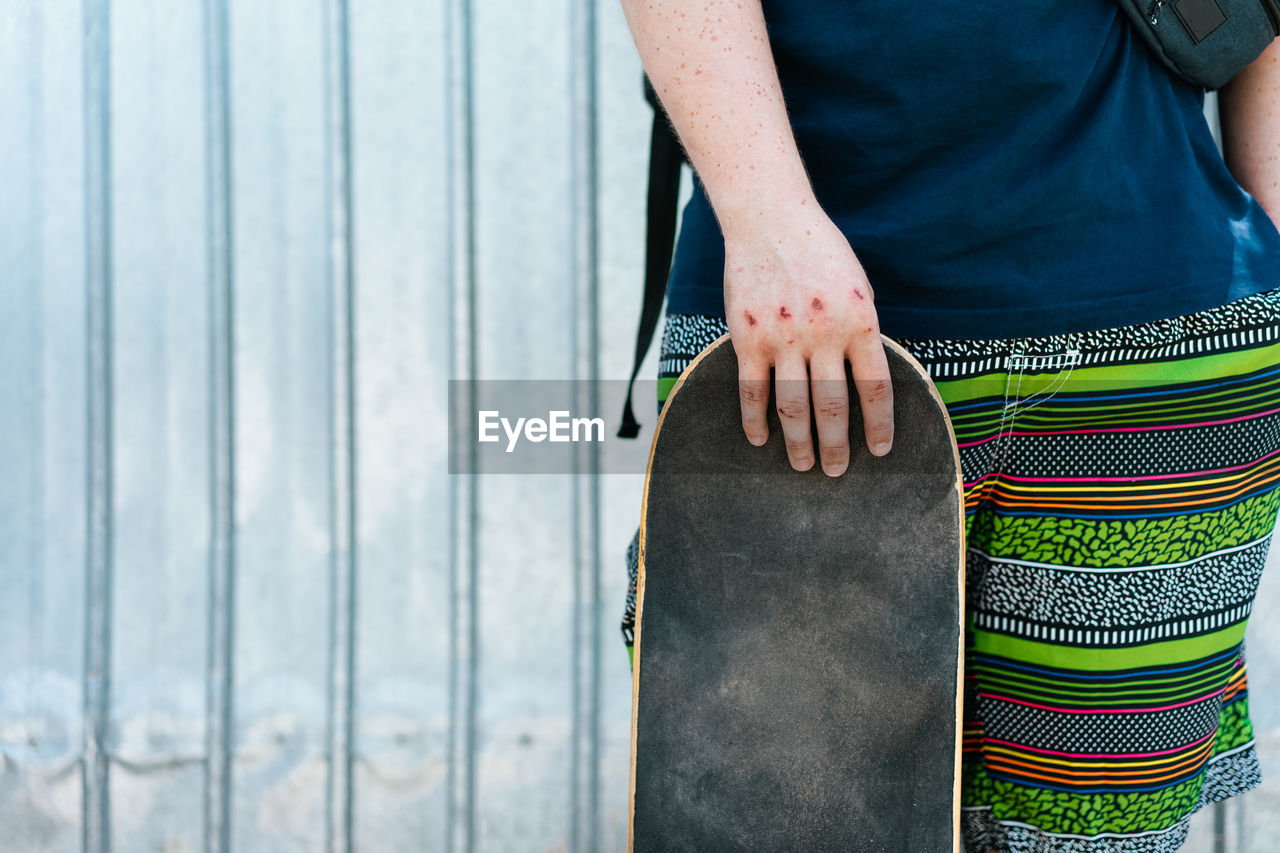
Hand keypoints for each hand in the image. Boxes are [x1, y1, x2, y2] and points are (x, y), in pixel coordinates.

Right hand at [723, 205, 893, 475]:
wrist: (771, 219)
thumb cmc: (820, 250)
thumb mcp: (858, 285)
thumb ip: (862, 329)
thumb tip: (864, 376)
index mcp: (860, 321)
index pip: (875, 388)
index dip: (879, 425)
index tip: (880, 450)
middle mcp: (823, 334)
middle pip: (832, 407)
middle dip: (836, 446)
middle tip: (836, 471)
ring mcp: (783, 338)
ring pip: (793, 407)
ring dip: (799, 443)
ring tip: (802, 465)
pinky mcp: (748, 338)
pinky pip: (752, 390)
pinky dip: (755, 420)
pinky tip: (759, 439)